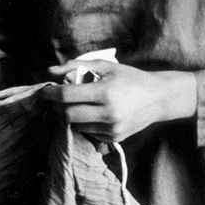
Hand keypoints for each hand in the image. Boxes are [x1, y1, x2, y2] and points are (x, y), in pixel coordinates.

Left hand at [49, 60, 196, 142]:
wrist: (159, 98)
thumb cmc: (131, 78)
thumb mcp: (106, 66)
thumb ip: (76, 66)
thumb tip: (50, 70)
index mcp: (106, 92)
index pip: (67, 96)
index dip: (51, 94)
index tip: (45, 91)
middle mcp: (108, 113)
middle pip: (67, 115)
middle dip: (57, 107)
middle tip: (57, 99)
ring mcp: (111, 129)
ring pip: (76, 126)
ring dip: (70, 116)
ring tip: (75, 104)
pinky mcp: (114, 138)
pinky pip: (88, 133)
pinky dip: (84, 124)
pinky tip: (90, 113)